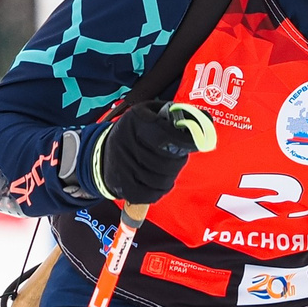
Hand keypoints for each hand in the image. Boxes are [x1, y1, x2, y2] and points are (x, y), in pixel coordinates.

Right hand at [91, 102, 217, 206]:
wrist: (101, 151)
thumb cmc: (135, 130)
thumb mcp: (151, 112)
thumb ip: (177, 113)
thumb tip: (207, 118)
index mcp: (137, 121)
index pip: (167, 136)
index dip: (186, 143)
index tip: (195, 143)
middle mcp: (127, 142)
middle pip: (165, 162)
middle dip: (178, 162)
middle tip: (178, 157)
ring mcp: (123, 166)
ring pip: (159, 180)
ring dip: (170, 177)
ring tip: (168, 169)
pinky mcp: (122, 185)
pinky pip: (149, 194)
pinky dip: (159, 190)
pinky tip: (160, 182)